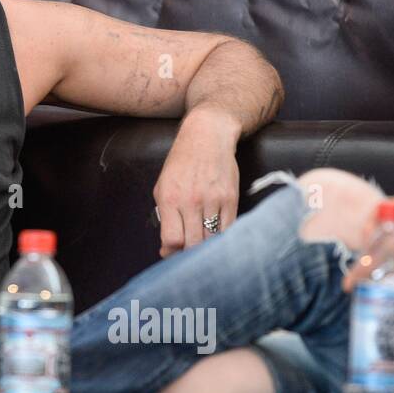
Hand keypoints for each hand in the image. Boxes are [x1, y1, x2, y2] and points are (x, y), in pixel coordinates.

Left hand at [153, 110, 240, 257]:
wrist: (207, 137)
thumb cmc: (181, 164)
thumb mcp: (162, 186)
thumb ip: (164, 216)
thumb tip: (167, 247)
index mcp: (170, 198)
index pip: (172, 239)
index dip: (171, 253)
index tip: (172, 253)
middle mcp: (191, 201)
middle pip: (193, 244)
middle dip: (189, 255)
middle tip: (188, 254)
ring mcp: (213, 200)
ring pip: (212, 240)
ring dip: (206, 248)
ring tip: (201, 247)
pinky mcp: (231, 198)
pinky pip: (228, 229)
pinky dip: (222, 238)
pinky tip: (216, 238)